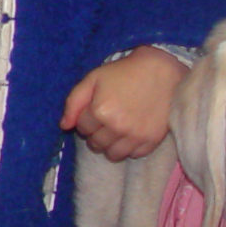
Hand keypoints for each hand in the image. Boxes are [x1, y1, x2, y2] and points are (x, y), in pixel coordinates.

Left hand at [62, 47, 186, 161]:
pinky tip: (132, 133)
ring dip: (111, 144)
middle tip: (106, 120)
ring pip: (113, 155)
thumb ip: (74, 102)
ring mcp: (135, 136)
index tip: (96, 109)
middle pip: (95, 144)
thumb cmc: (124, 73)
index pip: (82, 128)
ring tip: (117, 130)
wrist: (161, 71)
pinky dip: (130, 147)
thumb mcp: (93, 79)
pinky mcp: (151, 141)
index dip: (86, 119)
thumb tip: (64, 126)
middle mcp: (117, 127)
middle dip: (96, 134)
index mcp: (100, 111)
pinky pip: (134, 155)